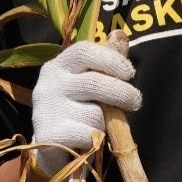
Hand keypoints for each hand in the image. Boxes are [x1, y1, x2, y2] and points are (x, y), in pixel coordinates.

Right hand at [30, 41, 141, 175]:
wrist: (50, 146)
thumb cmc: (74, 108)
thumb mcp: (85, 81)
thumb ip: (103, 61)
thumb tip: (120, 36)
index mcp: (57, 66)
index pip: (84, 51)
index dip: (111, 60)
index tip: (130, 73)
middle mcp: (47, 84)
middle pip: (94, 82)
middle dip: (123, 93)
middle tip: (135, 102)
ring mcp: (46, 110)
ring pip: (95, 113)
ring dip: (106, 121)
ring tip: (98, 124)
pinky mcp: (50, 135)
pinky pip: (89, 134)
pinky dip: (96, 139)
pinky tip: (87, 138)